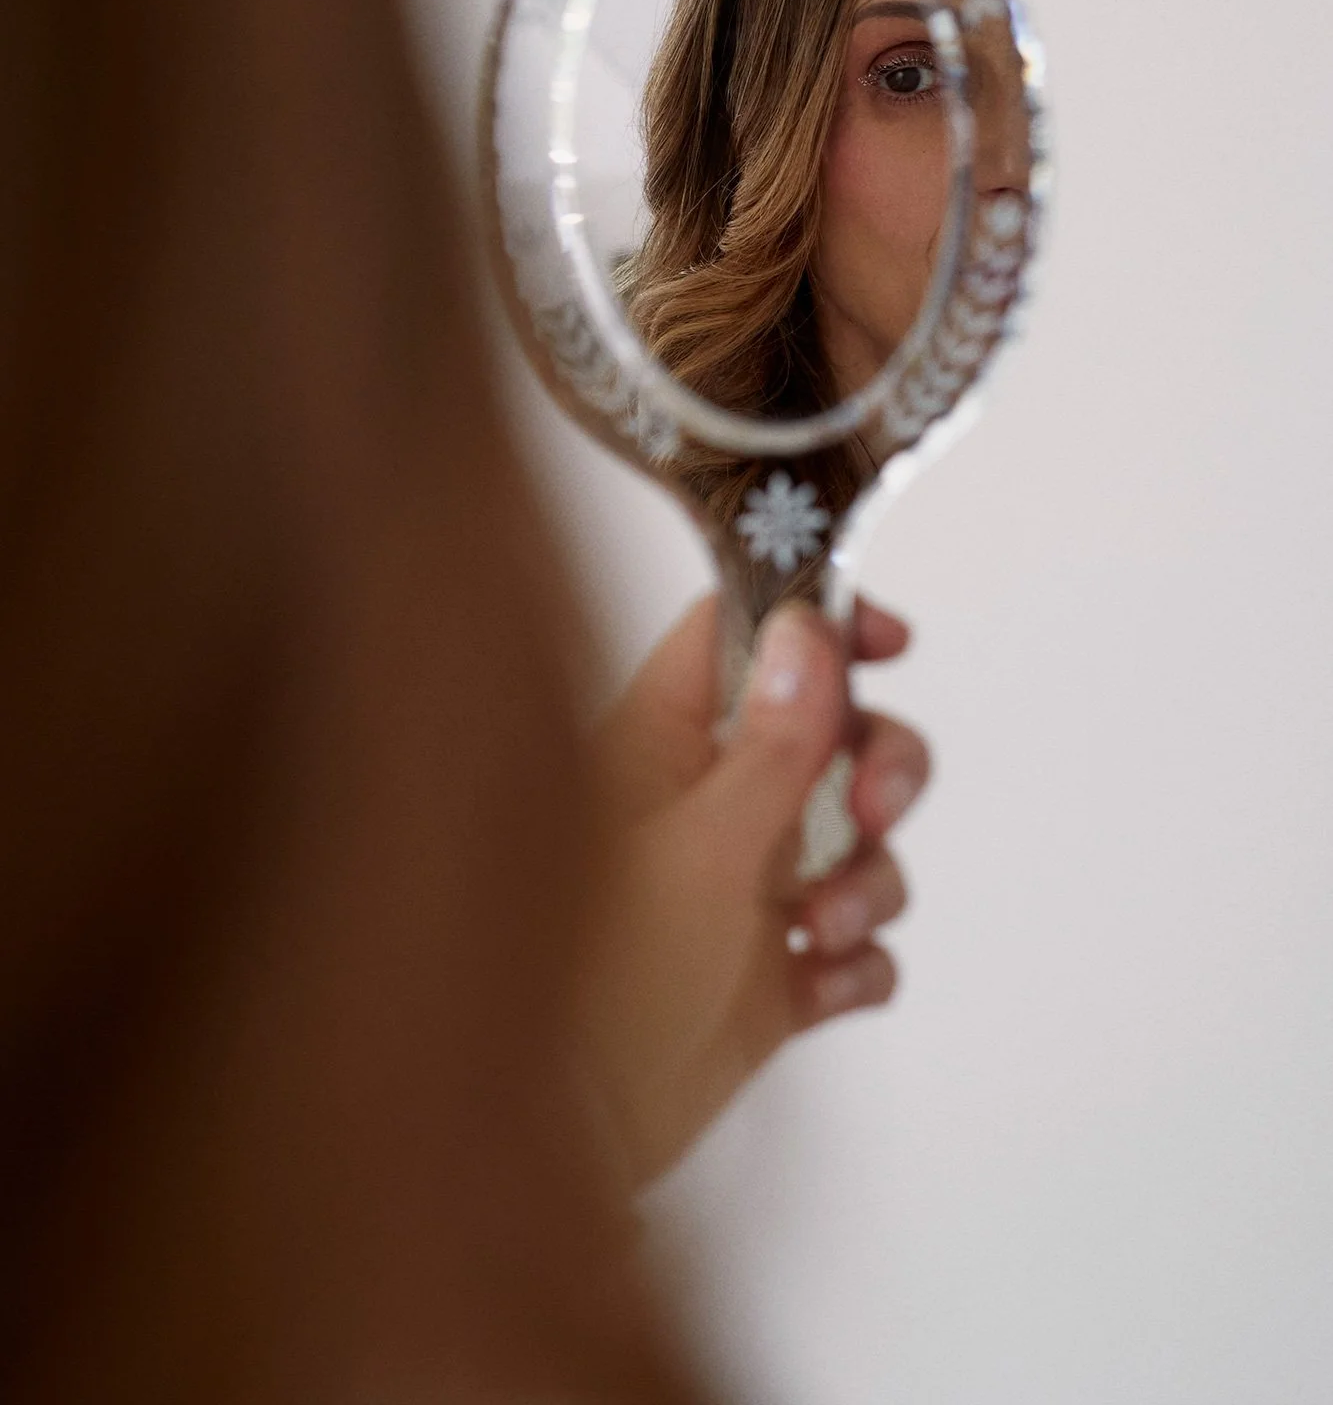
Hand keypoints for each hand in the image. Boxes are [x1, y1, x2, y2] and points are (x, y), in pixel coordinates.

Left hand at [578, 595, 928, 1188]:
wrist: (560, 1142)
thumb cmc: (594, 983)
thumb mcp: (702, 846)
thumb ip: (773, 744)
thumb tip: (811, 627)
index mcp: (663, 742)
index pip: (743, 633)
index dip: (816, 619)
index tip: (888, 640)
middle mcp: (705, 803)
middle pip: (828, 732)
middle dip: (878, 764)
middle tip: (878, 808)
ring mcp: (738, 892)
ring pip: (854, 840)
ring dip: (870, 878)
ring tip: (822, 928)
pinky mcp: (764, 979)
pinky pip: (851, 945)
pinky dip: (859, 961)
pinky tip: (824, 985)